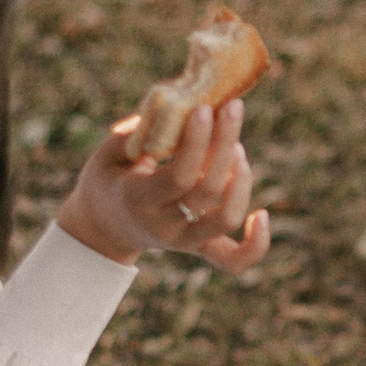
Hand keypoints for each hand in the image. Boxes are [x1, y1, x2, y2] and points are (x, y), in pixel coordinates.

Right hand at [54, 98, 270, 272]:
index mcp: (138, 200)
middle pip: (208, 191)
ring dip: (241, 181)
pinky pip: (234, 260)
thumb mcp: (107, 154)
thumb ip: (134, 134)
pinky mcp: (200, 248)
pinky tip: (262, 215)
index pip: (179, 177)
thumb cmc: (108, 178)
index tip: (205, 108)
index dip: (197, 143)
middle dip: (224, 144)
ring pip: (226, 219)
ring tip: (237, 148)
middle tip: (231, 108)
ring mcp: (185, 241)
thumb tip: (169, 105)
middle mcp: (165, 226)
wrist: (103, 227)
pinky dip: (256, 244)